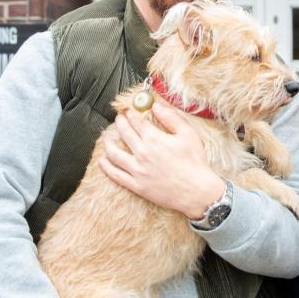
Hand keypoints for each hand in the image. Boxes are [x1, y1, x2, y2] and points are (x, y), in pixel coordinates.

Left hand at [99, 99, 225, 219]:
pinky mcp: (137, 185)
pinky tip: (102, 161)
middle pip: (125, 133)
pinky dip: (107, 167)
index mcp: (154, 139)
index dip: (131, 114)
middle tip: (119, 119)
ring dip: (108, 143)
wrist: (196, 191)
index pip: (137, 121)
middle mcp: (142, 152)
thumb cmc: (195, 162)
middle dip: (120, 123)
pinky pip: (116, 175)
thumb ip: (171, 118)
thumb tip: (156, 106)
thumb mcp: (188, 134)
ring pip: (115, 154)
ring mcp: (137, 170)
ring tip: (106, 138)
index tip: (128, 110)